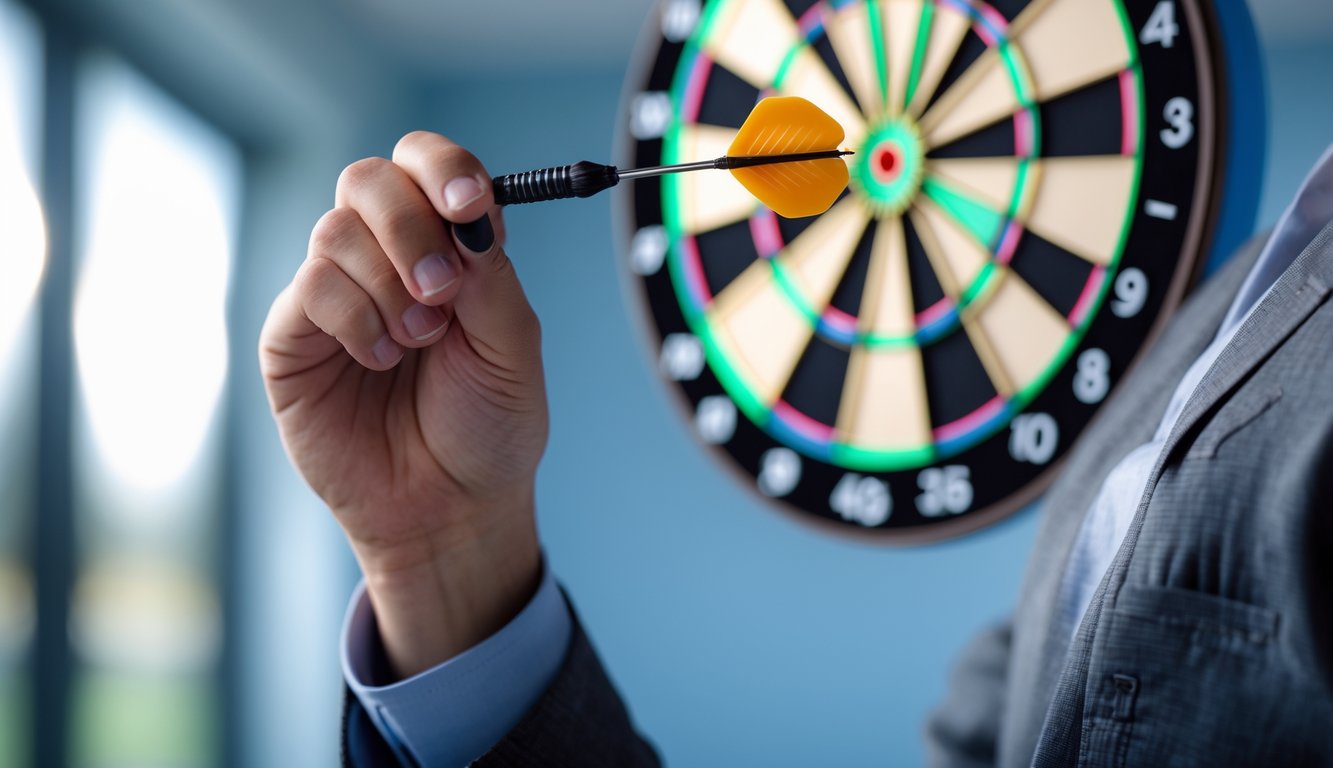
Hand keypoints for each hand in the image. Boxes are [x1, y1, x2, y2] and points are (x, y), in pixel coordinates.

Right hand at [259, 132, 546, 677]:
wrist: (449, 510)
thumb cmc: (488, 429)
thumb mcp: (513, 349)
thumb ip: (491, 275)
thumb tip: (466, 213)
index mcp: (448, 248)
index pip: (428, 166)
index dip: (443, 169)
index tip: (469, 206)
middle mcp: (386, 260)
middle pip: (369, 180)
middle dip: (409, 225)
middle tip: (444, 290)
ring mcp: (336, 295)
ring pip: (335, 231)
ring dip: (387, 284)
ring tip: (418, 343)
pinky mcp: (294, 338)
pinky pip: (309, 288)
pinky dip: (355, 320)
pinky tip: (380, 362)